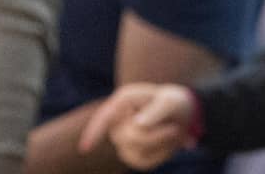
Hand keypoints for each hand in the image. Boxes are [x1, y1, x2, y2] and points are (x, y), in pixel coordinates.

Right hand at [79, 83, 198, 168]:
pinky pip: (145, 163)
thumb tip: (138, 125)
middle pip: (132, 137)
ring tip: (169, 132)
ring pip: (138, 152)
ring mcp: (122, 140)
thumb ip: (156, 111)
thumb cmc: (173, 103)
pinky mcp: (132, 156)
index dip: (93, 132)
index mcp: (122, 102)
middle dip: (157, 136)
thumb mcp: (171, 101)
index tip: (85, 149)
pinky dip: (161, 156)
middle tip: (174, 127)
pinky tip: (165, 144)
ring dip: (160, 145)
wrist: (179, 115)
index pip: (103, 118)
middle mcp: (117, 121)